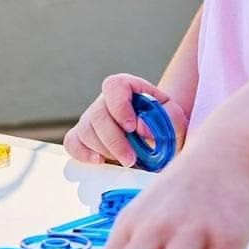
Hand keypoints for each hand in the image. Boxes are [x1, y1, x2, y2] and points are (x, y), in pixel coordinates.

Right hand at [64, 74, 187, 167]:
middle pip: (98, 115)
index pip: (114, 86)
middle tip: (131, 160)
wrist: (161, 143)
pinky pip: (72, 143)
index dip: (119, 106)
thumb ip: (167, 118)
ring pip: (85, 131)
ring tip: (126, 162)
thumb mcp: (176, 120)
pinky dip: (83, 154)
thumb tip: (142, 128)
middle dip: (114, 140)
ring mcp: (91, 119)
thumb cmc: (167, 128)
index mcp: (128, 88)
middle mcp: (105, 101)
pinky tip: (100, 162)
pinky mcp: (82, 137)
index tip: (131, 127)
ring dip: (105, 151)